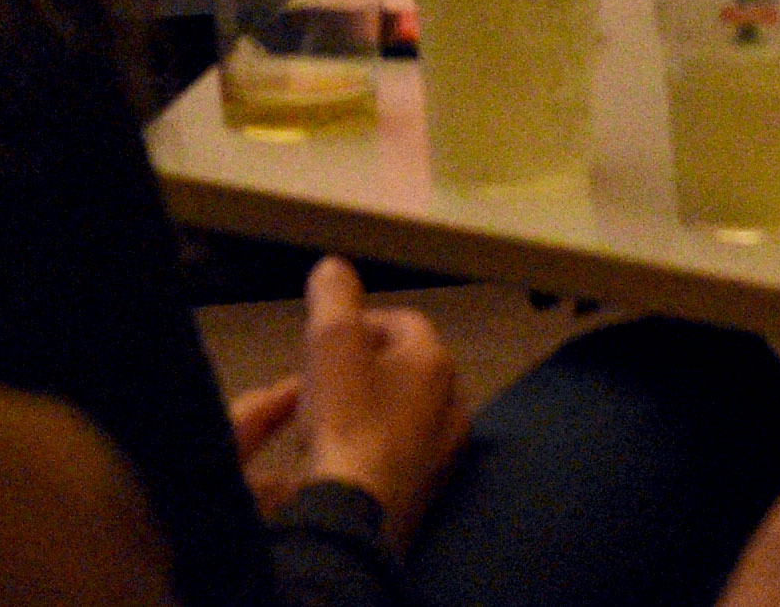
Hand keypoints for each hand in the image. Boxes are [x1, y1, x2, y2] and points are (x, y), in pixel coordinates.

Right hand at [222, 256, 464, 543]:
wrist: (357, 513)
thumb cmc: (345, 422)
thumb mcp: (331, 344)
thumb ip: (334, 296)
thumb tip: (335, 266)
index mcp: (434, 360)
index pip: (402, 319)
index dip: (359, 323)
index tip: (325, 341)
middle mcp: (453, 400)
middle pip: (407, 364)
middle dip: (366, 363)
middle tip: (325, 377)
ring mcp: (447, 449)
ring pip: (408, 409)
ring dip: (375, 403)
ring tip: (333, 417)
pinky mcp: (432, 489)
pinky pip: (406, 449)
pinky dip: (380, 442)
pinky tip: (351, 454)